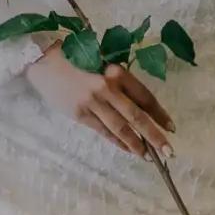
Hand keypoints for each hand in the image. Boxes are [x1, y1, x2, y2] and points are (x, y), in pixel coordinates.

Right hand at [24, 53, 174, 157]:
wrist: (43, 60)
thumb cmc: (75, 58)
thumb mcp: (102, 63)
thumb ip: (119, 82)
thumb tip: (139, 105)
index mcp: (116, 71)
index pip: (144, 96)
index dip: (159, 114)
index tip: (171, 127)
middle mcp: (107, 87)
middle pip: (137, 116)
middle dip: (154, 136)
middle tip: (169, 151)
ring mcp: (93, 103)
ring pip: (121, 128)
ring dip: (136, 144)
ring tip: (149, 156)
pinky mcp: (80, 114)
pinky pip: (104, 131)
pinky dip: (118, 142)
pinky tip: (128, 149)